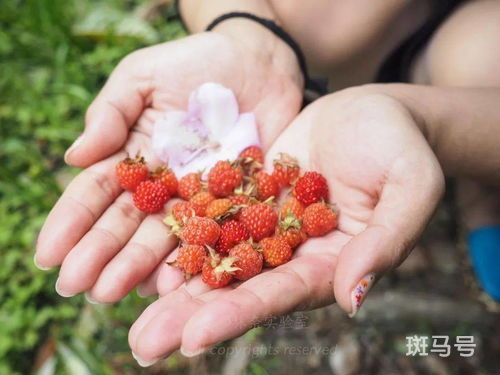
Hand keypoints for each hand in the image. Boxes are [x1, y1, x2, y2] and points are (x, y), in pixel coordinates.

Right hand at [34, 31, 302, 301]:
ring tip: (112, 292)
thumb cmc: (195, 63)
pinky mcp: (236, 201)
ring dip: (136, 266)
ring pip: (163, 236)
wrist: (257, 62)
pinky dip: (191, 258)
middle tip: (76, 285)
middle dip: (98, 253)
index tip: (47, 254)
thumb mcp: (143, 77)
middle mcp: (162, 184)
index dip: (71, 222)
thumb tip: (74, 158)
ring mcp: (197, 196)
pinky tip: (168, 283)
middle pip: (126, 222)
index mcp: (133, 156)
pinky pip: (212, 234)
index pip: (96, 193)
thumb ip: (111, 113)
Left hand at [128, 90, 443, 363]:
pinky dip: (177, 227)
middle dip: (189, 314)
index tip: (191, 340)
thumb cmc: (402, 148)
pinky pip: (209, 210)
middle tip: (140, 345)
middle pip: (237, 286)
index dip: (237, 316)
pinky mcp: (249, 192)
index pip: (280, 295)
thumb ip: (386, 241)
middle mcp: (291, 251)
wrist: (377, 112)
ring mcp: (266, 222)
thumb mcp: (410, 187)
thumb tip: (351, 295)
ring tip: (118, 300)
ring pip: (214, 253)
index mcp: (328, 263)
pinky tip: (138, 243)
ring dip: (171, 278)